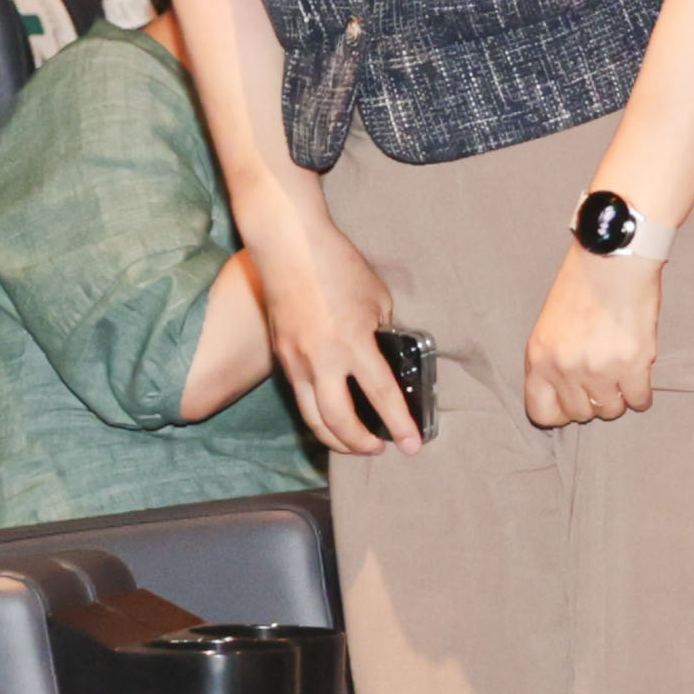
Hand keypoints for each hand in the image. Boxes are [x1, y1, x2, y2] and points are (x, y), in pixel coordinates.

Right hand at [247, 208, 415, 456]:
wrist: (288, 245)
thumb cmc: (336, 264)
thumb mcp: (377, 297)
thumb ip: (383, 331)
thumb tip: (387, 356)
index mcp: (353, 342)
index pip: (382, 396)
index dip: (399, 425)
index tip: (412, 445)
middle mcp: (322, 359)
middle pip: (340, 422)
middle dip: (362, 445)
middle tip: (380, 448)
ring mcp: (296, 361)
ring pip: (313, 419)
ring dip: (335, 440)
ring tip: (354, 443)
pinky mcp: (282, 357)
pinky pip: (301, 399)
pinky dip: (317, 416)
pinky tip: (331, 416)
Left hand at [525, 244, 660, 430]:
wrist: (613, 258)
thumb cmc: (582, 284)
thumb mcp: (549, 325)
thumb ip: (553, 360)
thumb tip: (566, 393)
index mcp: (539, 358)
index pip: (542, 414)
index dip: (561, 413)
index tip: (574, 402)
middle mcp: (566, 368)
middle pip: (581, 414)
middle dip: (594, 401)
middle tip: (604, 378)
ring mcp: (599, 369)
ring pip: (612, 410)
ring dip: (619, 395)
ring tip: (621, 372)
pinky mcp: (633, 364)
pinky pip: (639, 401)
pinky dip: (641, 393)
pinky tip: (639, 374)